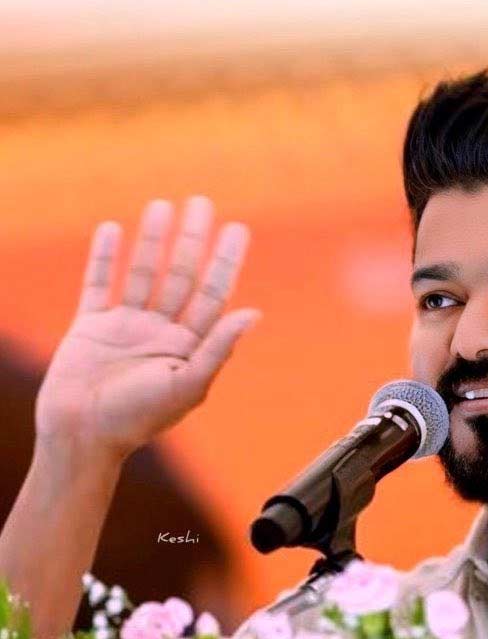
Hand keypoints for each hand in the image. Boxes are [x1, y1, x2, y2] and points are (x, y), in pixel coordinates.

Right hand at [35, 196, 260, 459]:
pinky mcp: (91, 326)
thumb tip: (254, 312)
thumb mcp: (187, 384)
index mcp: (189, 346)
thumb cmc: (138, 418)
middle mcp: (161, 331)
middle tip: (202, 203)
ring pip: (143, 273)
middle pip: (181, 275)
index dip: (225, 261)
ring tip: (163, 205)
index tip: (238, 229)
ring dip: (153, 240)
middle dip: (192, 240)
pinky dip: (104, 257)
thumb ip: (218, 347)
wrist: (82, 436)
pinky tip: (113, 229)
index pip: (212, 294)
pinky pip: (99, 284)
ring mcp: (126, 326)